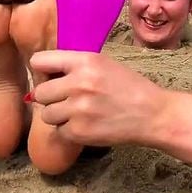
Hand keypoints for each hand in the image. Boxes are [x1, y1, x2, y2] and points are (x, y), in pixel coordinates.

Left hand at [28, 51, 165, 145]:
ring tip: (78, 113)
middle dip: (51, 97)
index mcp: (85, 61)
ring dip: (58, 115)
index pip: (39, 61)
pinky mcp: (79, 131)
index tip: (52, 78)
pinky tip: (87, 124)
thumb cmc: (129, 87)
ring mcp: (78, 109)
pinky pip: (58, 131)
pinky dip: (69, 130)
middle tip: (67, 99)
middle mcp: (78, 83)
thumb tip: (43, 74)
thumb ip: (75, 65)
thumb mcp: (104, 64)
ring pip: (46, 114)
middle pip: (39, 92)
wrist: (151, 114)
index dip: (44, 71)